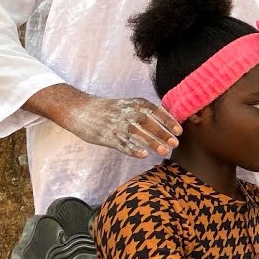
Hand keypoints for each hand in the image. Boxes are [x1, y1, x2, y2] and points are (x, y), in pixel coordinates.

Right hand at [58, 92, 181, 158]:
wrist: (79, 110)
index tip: (179, 130)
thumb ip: (144, 111)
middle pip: (148, 122)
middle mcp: (126, 112)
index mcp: (134, 103)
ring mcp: (115, 124)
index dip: (168, 121)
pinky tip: (144, 155)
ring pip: (136, 133)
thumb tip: (167, 122)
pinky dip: (132, 149)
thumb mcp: (128, 104)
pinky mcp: (105, 136)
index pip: (155, 110)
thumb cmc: (109, 109)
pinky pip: (121, 143)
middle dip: (163, 132)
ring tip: (165, 151)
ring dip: (152, 142)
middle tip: (176, 143)